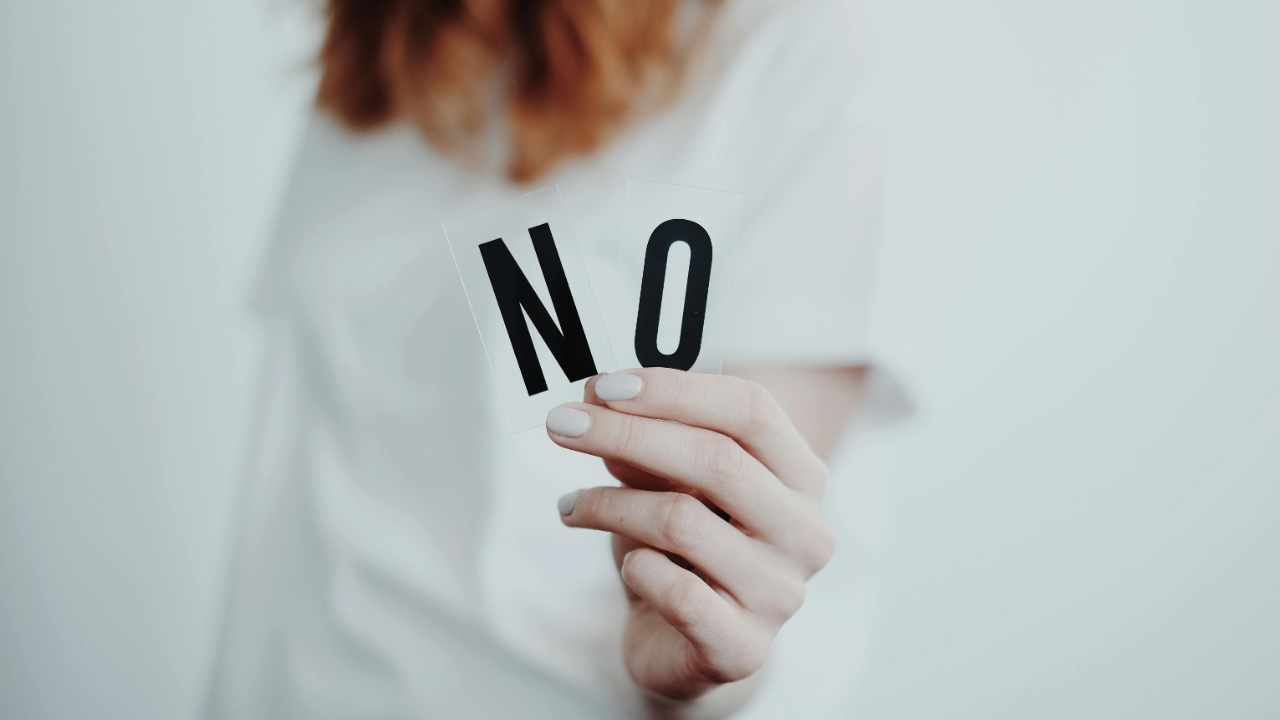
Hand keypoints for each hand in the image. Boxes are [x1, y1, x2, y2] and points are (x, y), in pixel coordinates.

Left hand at [546, 368, 835, 701]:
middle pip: (717, 459)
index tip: (604, 386)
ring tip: (572, 504)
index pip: (751, 410)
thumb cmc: (679, 549)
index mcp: (801, 477)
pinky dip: (636, 569)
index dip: (675, 390)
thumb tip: (596, 397)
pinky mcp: (744, 648)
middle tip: (562, 425)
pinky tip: (625, 566)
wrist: (682, 645)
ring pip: (684, 522)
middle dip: (626, 435)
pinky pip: (677, 594)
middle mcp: (806, 532)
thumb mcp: (663, 485)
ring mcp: (781, 594)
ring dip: (611, 505)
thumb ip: (644, 443)